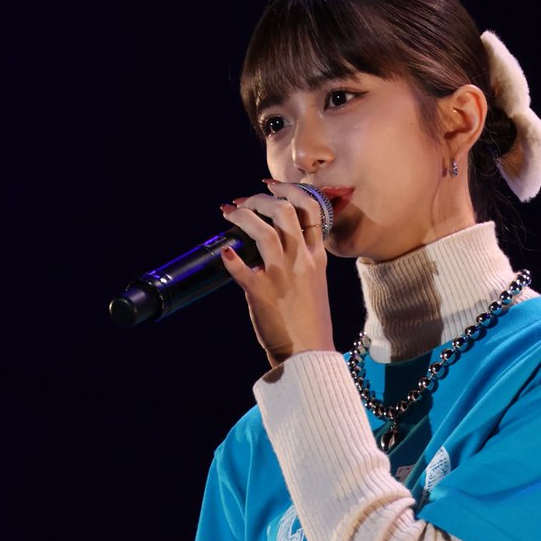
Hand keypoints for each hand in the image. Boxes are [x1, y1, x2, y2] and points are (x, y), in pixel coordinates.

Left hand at [219, 181, 334, 364]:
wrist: (309, 354)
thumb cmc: (309, 322)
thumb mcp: (315, 284)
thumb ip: (302, 260)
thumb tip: (276, 242)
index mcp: (317, 258)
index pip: (310, 209)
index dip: (290, 190)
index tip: (272, 185)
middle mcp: (301, 262)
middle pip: (285, 211)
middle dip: (260, 199)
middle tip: (244, 201)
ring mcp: (281, 276)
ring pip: (262, 230)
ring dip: (242, 216)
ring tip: (229, 214)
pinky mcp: (261, 292)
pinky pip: (240, 267)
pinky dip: (229, 256)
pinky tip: (224, 252)